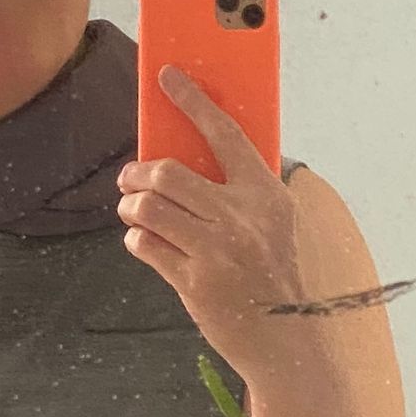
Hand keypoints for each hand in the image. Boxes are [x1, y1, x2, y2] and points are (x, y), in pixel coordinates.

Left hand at [117, 67, 305, 379]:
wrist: (285, 339)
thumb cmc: (272, 275)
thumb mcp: (271, 223)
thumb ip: (237, 190)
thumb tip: (184, 157)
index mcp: (265, 194)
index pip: (224, 133)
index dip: (193, 101)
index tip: (167, 76)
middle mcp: (241, 218)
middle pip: (168, 173)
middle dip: (137, 173)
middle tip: (130, 178)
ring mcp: (217, 250)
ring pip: (148, 207)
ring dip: (131, 206)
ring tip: (133, 210)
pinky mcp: (195, 281)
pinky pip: (145, 245)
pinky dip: (136, 240)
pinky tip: (144, 242)